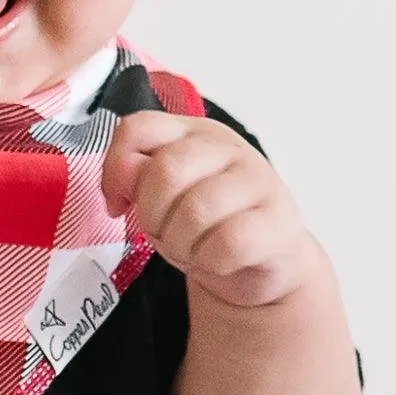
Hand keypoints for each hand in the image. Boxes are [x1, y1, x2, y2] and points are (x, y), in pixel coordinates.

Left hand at [105, 110, 325, 309]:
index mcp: (194, 134)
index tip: (118, 204)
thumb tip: (123, 178)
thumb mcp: (161, 200)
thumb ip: (136, 177)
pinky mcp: (279, 220)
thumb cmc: (205, 227)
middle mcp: (229, 148)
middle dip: (153, 215)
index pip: (139, 128)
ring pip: (196, 211)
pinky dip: (211, 262)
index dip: (115, 170)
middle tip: (163, 233)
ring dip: (180, 245)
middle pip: (166, 171)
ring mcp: (259, 181)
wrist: (258, 267)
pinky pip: (228, 244)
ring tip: (191, 250)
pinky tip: (216, 261)